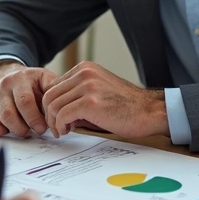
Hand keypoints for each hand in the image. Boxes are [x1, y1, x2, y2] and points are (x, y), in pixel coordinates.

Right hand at [0, 61, 57, 137]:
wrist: (6, 72)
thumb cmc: (30, 81)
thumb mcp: (44, 78)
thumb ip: (53, 90)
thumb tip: (60, 109)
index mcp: (22, 79)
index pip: (25, 100)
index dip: (35, 118)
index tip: (45, 127)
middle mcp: (6, 86)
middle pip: (12, 112)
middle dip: (27, 126)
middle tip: (38, 131)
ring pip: (3, 118)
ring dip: (17, 130)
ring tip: (27, 132)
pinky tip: (9, 131)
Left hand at [41, 61, 167, 138]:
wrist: (149, 112)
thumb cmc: (126, 106)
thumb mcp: (98, 91)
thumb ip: (77, 95)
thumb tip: (56, 110)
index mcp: (86, 68)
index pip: (54, 85)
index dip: (51, 104)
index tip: (57, 117)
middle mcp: (85, 73)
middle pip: (49, 94)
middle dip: (49, 114)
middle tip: (57, 127)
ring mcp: (87, 86)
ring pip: (53, 105)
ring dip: (54, 122)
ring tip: (62, 130)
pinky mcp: (90, 103)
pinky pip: (62, 115)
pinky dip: (60, 125)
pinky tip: (67, 130)